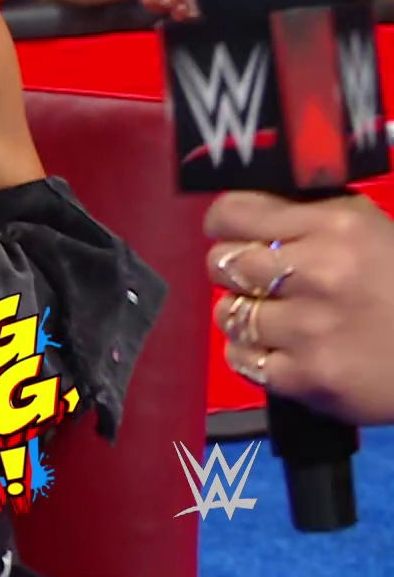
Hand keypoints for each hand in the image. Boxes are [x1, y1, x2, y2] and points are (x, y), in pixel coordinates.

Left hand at [206, 191, 393, 424]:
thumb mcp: (368, 229)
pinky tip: (280, 349)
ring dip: (243, 315)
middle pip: (221, 263)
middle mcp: (320, 272)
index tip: (230, 233)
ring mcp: (312, 328)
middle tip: (255, 280)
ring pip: (228, 313)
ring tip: (275, 317)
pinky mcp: (310, 377)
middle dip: (232, 270)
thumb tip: (242, 212)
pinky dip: (252, 355)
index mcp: (335, 225)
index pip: (233, 212)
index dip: (225, 224)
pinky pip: (242, 359)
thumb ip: (305, 217)